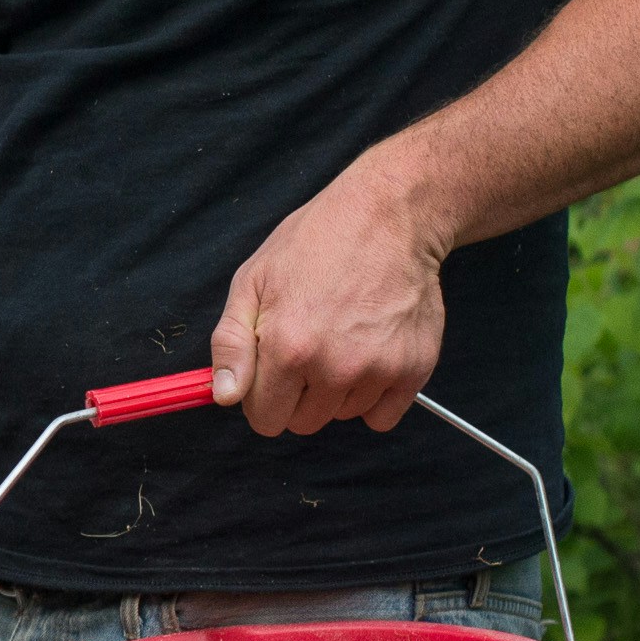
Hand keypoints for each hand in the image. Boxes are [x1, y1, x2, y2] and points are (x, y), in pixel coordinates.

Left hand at [209, 155, 450, 436]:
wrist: (388, 218)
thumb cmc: (316, 244)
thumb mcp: (252, 281)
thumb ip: (231, 344)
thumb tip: (225, 396)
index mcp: (288, 348)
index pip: (265, 419)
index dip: (263, 397)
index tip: (272, 370)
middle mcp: (335, 367)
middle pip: (303, 423)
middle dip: (298, 395)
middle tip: (310, 345)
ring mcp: (379, 370)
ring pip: (342, 416)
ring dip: (338, 392)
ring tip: (344, 338)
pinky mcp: (414, 370)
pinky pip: (382, 417)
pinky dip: (375, 396)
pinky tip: (371, 354)